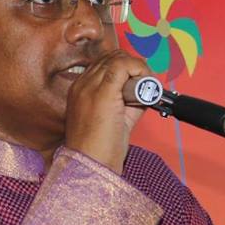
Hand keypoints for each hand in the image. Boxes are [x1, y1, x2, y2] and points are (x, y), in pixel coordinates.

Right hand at [60, 50, 150, 172]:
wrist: (90, 166)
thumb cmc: (100, 150)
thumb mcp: (115, 120)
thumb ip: (128, 101)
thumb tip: (144, 90)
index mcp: (79, 91)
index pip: (104, 64)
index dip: (125, 70)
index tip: (138, 85)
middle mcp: (81, 85)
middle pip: (112, 57)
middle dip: (133, 67)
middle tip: (145, 87)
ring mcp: (89, 87)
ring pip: (118, 58)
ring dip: (137, 69)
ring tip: (144, 90)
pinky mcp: (102, 93)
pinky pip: (123, 65)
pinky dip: (140, 71)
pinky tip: (145, 87)